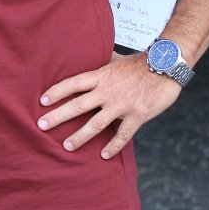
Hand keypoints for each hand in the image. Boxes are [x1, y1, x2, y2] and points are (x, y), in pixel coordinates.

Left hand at [36, 53, 181, 159]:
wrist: (167, 66)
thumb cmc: (141, 62)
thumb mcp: (117, 59)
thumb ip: (103, 62)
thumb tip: (92, 53)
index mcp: (101, 76)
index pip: (73, 83)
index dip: (57, 92)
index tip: (42, 101)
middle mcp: (108, 91)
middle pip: (77, 105)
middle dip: (58, 116)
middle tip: (42, 126)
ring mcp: (122, 105)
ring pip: (96, 123)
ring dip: (80, 136)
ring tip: (66, 146)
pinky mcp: (137, 116)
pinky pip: (123, 135)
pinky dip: (113, 146)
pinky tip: (104, 156)